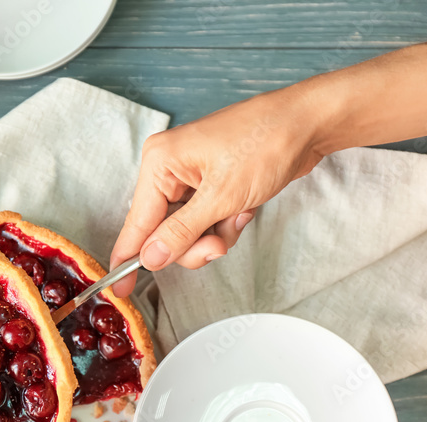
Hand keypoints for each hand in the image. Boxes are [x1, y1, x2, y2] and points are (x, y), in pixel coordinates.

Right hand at [110, 82, 327, 296]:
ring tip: (239, 215)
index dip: (129, 259)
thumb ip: (181, 232)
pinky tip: (245, 208)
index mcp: (160, 162)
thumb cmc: (267, 143)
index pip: (136, 222)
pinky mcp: (213, 184)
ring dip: (216, 234)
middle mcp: (170, 168)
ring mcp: (192, 177)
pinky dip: (227, 223)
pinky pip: (208, 221)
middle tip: (218, 244)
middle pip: (163, 232)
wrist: (307, 125)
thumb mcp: (222, 197)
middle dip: (194, 244)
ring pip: (189, 231)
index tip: (119, 290)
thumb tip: (151, 257)